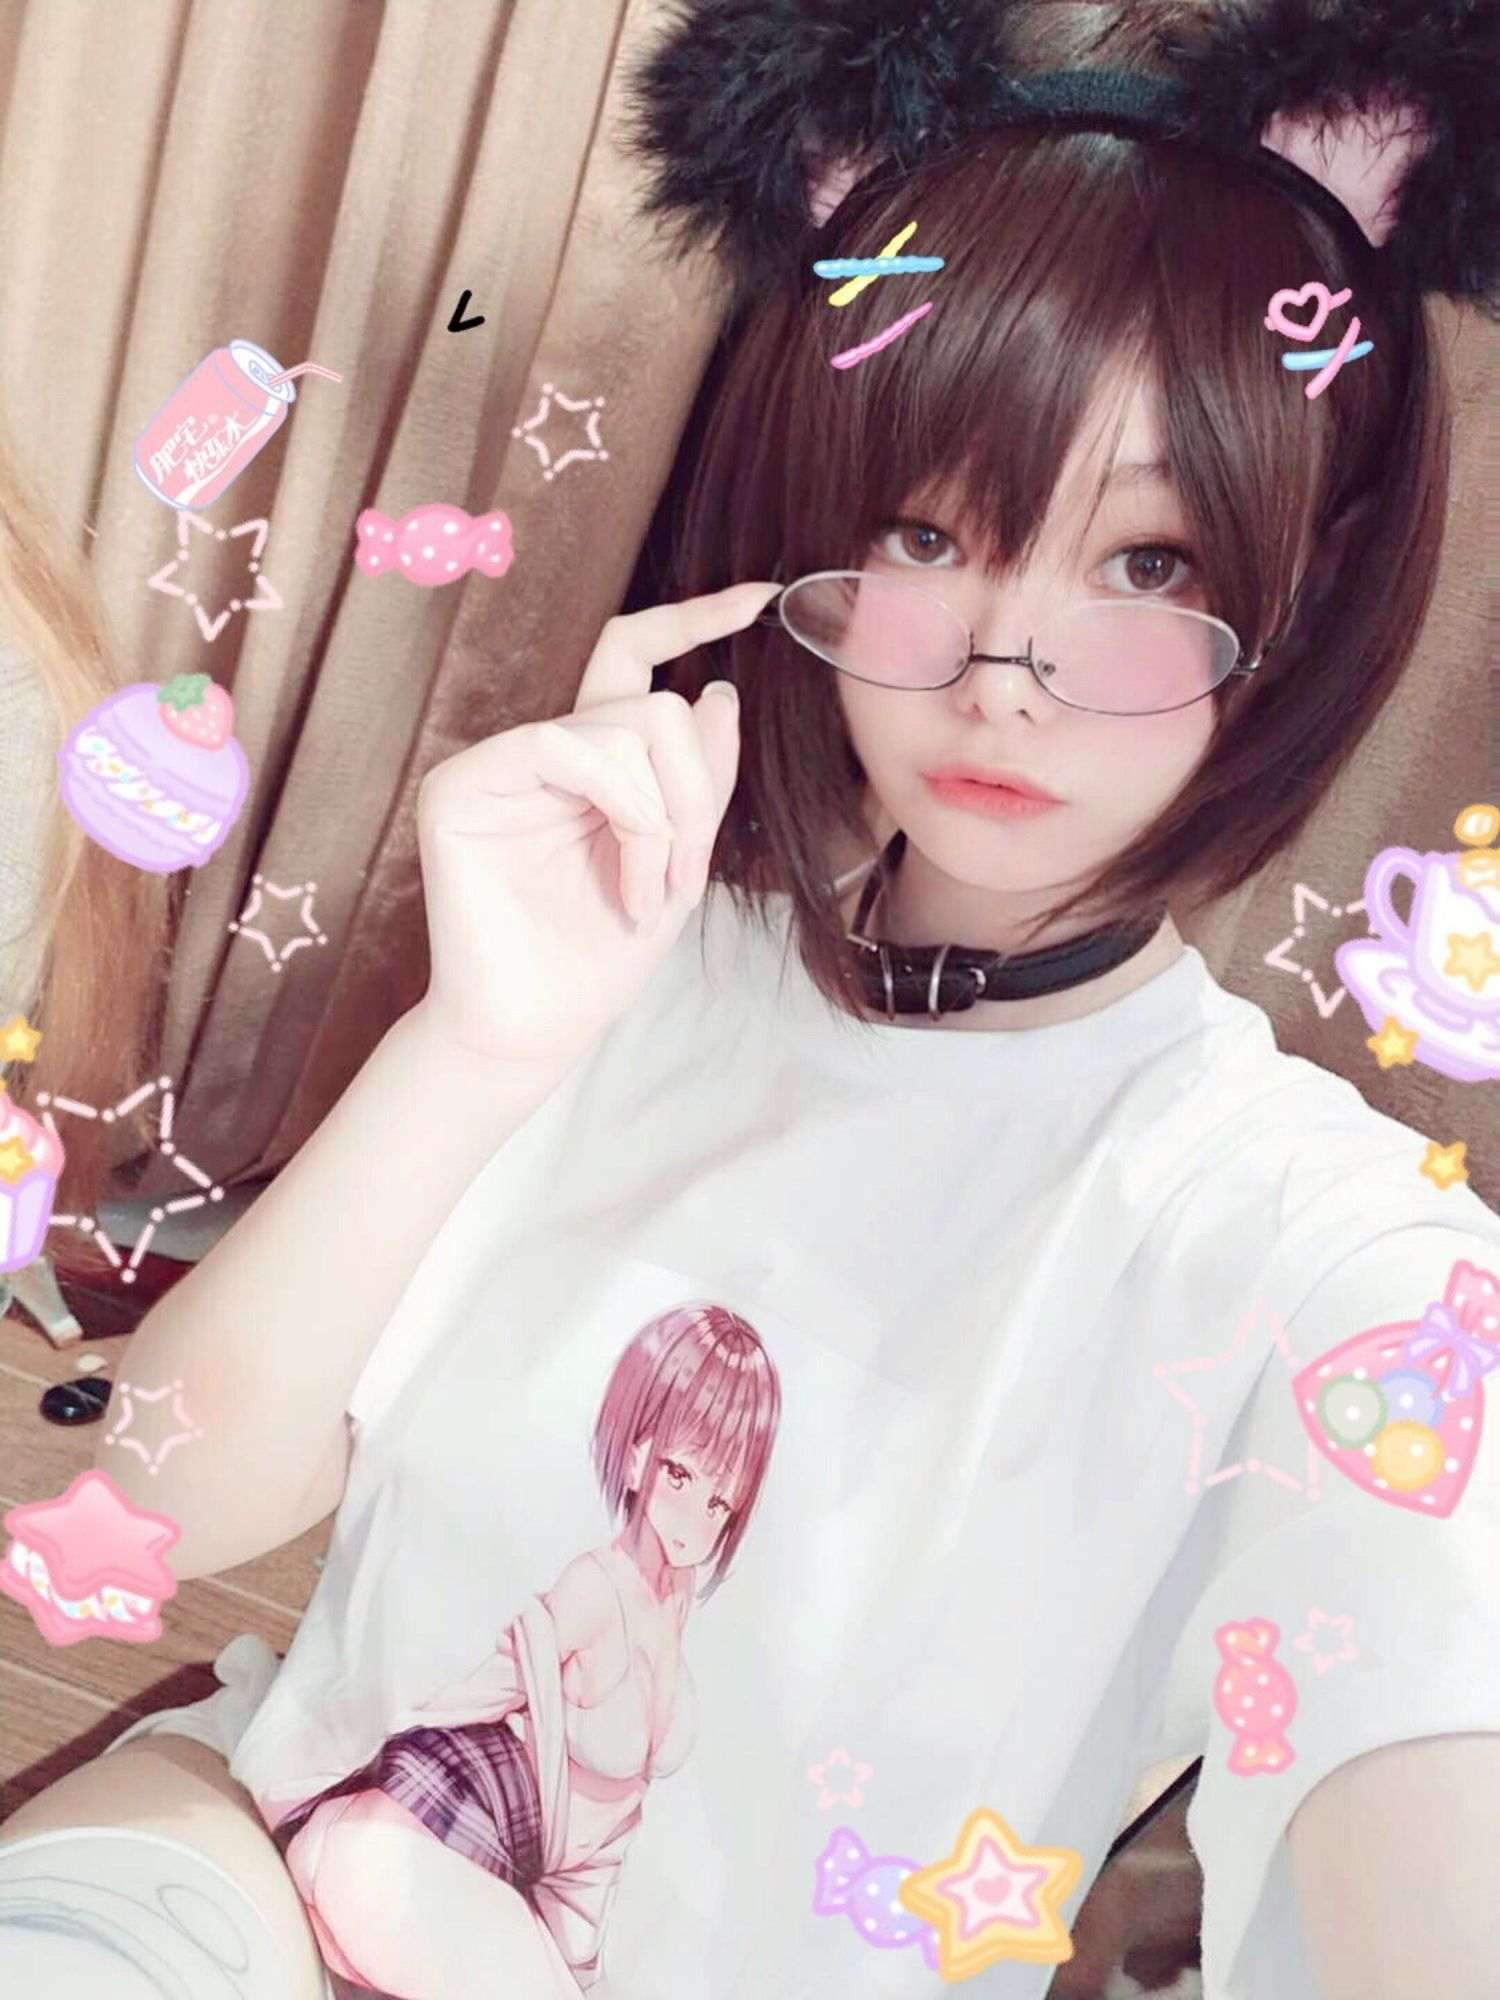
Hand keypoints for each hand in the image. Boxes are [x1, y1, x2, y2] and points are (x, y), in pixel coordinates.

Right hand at [411, 580, 778, 1066]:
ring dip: (661, 819)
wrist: (539, 1029)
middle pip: (651, 704)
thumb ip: (699, 782)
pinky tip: (626, 878)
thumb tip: (719, 692)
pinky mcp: (461, 785)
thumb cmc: (601, 958)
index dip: (693, 620)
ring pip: (619, 725)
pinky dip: (619, 810)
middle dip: (694, 789)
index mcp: (596, 762)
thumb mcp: (680, 865)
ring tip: (651, 893)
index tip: (761, 597)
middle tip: (687, 872)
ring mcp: (501, 764)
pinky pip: (560, 743)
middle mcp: (547, 751)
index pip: (635, 661)